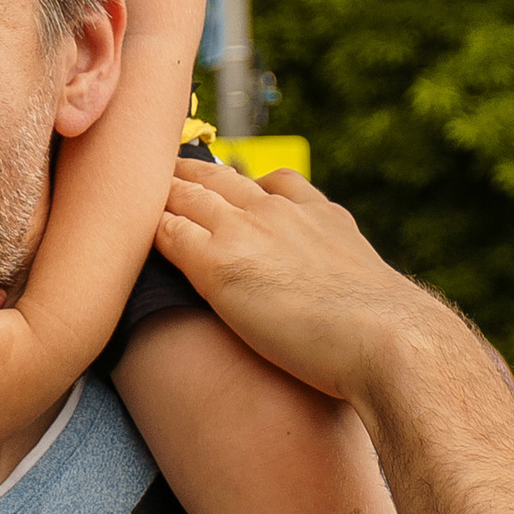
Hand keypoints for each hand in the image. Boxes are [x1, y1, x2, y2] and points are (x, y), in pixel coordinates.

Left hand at [153, 159, 462, 416]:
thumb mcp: (373, 290)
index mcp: (318, 215)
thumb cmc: (388, 336)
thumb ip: (348, 284)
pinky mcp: (217, 263)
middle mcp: (279, 211)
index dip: (241, 184)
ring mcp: (245, 232)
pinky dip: (145, 229)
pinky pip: (166, 232)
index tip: (223, 186)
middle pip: (218, 178)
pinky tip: (125, 235)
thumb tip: (358, 313)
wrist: (388, 340)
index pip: (272, 182)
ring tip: (128, 193)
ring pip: (184, 195)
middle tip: (156, 173)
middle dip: (186, 174)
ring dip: (156, 193)